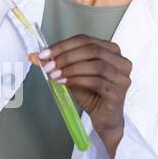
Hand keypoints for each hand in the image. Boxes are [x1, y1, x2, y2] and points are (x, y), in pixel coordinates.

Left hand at [33, 35, 131, 157]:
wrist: (104, 118)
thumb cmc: (92, 94)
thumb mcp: (72, 75)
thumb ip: (57, 64)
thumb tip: (35, 57)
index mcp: (111, 50)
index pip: (85, 40)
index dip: (63, 45)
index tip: (45, 54)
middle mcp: (120, 61)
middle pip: (92, 50)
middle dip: (66, 56)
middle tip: (49, 65)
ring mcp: (122, 76)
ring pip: (95, 65)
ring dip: (71, 68)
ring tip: (55, 75)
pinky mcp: (119, 91)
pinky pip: (96, 81)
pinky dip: (78, 80)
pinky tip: (65, 83)